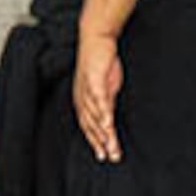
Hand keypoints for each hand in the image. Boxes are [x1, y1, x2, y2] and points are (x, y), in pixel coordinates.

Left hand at [75, 29, 124, 161]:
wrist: (96, 38)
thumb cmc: (100, 63)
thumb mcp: (105, 86)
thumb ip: (106, 103)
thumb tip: (110, 119)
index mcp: (83, 101)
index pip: (88, 126)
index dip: (95, 142)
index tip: (104, 156)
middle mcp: (82, 98)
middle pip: (92, 125)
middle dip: (102, 143)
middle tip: (111, 156)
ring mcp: (87, 89)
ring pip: (95, 115)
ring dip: (103, 132)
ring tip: (112, 145)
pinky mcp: (94, 78)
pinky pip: (99, 98)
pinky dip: (103, 112)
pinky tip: (108, 123)